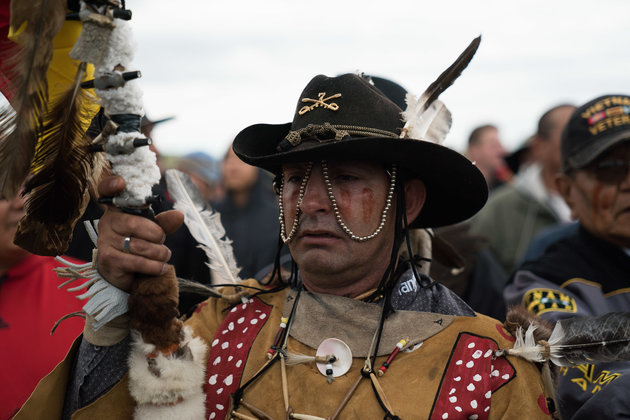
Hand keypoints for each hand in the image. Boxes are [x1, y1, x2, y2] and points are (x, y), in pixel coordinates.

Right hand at [96, 176, 183, 290]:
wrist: (123, 275)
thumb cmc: (138, 246)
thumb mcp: (152, 232)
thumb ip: (164, 223)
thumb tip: (179, 214)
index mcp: (117, 210)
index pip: (107, 191)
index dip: (111, 184)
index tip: (121, 182)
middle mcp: (107, 223)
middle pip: (135, 223)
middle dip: (157, 235)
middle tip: (162, 241)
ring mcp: (105, 241)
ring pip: (139, 245)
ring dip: (159, 253)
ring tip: (164, 256)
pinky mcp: (108, 260)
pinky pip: (137, 261)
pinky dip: (155, 266)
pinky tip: (162, 268)